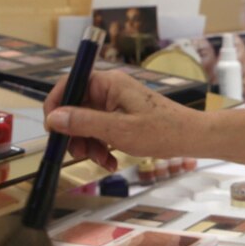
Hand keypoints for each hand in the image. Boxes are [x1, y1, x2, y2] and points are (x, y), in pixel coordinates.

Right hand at [44, 70, 200, 170]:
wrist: (192, 138)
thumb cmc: (161, 131)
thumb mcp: (117, 129)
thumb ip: (83, 122)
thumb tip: (53, 118)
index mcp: (108, 83)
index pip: (69, 83)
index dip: (56, 105)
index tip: (52, 129)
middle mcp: (110, 90)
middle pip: (75, 107)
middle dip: (75, 134)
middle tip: (80, 154)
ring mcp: (116, 104)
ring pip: (87, 123)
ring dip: (89, 145)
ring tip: (102, 161)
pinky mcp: (123, 117)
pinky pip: (101, 130)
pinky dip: (101, 146)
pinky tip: (110, 162)